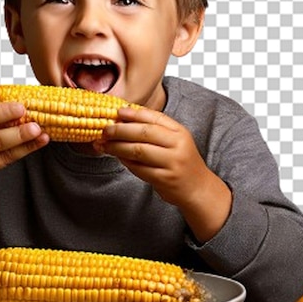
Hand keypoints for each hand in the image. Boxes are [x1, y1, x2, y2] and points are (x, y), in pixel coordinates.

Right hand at [0, 98, 48, 234]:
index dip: (2, 111)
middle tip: (35, 121)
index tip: (21, 106)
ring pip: (0, 149)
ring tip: (40, 131)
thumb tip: (11, 92)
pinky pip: (5, 160)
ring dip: (23, 139)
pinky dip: (23, 150)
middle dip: (15, 128)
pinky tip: (37, 143)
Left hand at [95, 106, 230, 241]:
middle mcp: (177, 145)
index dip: (134, 114)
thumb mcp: (175, 141)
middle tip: (105, 130)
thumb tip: (123, 120)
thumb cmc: (181, 162)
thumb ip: (154, 130)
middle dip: (120, 130)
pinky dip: (125, 162)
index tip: (117, 112)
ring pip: (139, 151)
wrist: (198, 188)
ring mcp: (172, 163)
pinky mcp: (164, 179)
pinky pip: (139, 168)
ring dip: (118, 147)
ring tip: (104, 144)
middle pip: (144, 133)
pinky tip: (118, 158)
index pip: (154, 117)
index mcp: (179, 132)